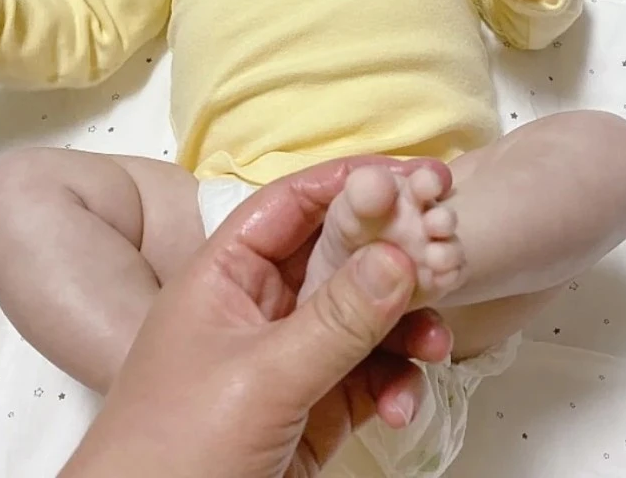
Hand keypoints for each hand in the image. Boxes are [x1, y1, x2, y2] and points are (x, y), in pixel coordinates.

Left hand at [60, 155, 454, 477]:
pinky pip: (372, 375)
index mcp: (228, 274)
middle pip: (340, 255)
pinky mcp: (317, 406)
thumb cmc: (175, 451)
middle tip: (450, 248)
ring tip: (436, 342)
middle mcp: (263, 305)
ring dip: (407, 325)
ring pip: (366, 316)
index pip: (295, 204)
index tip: (416, 175)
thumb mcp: (259, 379)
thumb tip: (398, 257)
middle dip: (395, 252)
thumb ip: (333, 320)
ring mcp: (292, 356)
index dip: (353, 181)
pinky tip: (404, 405)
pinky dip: (397, 383)